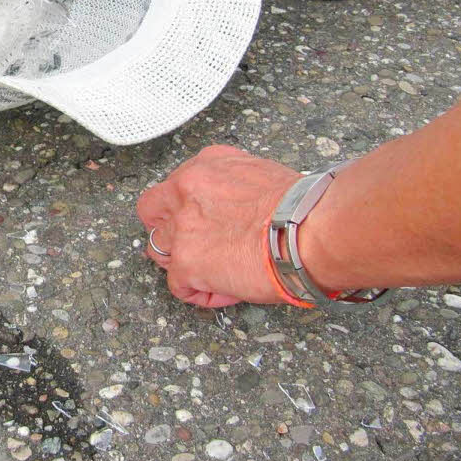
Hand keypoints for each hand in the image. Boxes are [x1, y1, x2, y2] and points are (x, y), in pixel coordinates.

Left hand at [136, 146, 301, 307]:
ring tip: (212, 272)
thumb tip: (239, 208)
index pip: (178, 185)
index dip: (189, 206)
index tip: (206, 220)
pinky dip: (200, 292)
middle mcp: (185, 191)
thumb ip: (234, 186)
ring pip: (157, 248)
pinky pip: (178, 285)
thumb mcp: (260, 174)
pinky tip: (228, 290)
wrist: (308, 229)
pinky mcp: (186, 263)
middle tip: (190, 244)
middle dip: (165, 227)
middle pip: (152, 210)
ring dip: (180, 262)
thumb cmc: (302, 206)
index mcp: (205, 167)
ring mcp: (181, 228)